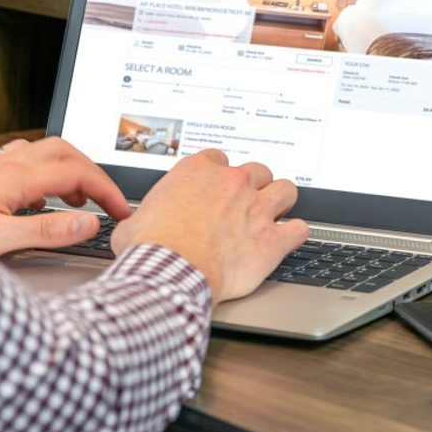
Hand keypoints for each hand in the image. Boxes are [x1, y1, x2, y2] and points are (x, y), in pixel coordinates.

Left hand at [0, 137, 131, 253]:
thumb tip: (87, 223)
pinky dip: (42, 176)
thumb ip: (45, 230)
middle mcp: (3, 166)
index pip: (76, 174)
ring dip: (68, 172)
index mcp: (14, 178)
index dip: (106, 191)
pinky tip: (36, 200)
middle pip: (64, 153)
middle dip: (93, 174)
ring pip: (43, 154)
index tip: (122, 211)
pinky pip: (21, 163)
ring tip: (79, 201)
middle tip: (108, 202)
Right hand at [111, 150, 307, 304]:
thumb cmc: (152, 248)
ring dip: (281, 200)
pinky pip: (299, 229)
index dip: (219, 174)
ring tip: (277, 211)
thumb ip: (143, 216)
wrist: (171, 272)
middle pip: (256, 170)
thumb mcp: (133, 223)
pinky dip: (297, 234)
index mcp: (198, 172)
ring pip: (285, 190)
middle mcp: (231, 184)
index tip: (217, 186)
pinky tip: (291, 238)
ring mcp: (256, 209)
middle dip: (254, 185)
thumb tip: (132, 226)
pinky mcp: (272, 240)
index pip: (218, 159)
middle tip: (248, 201)